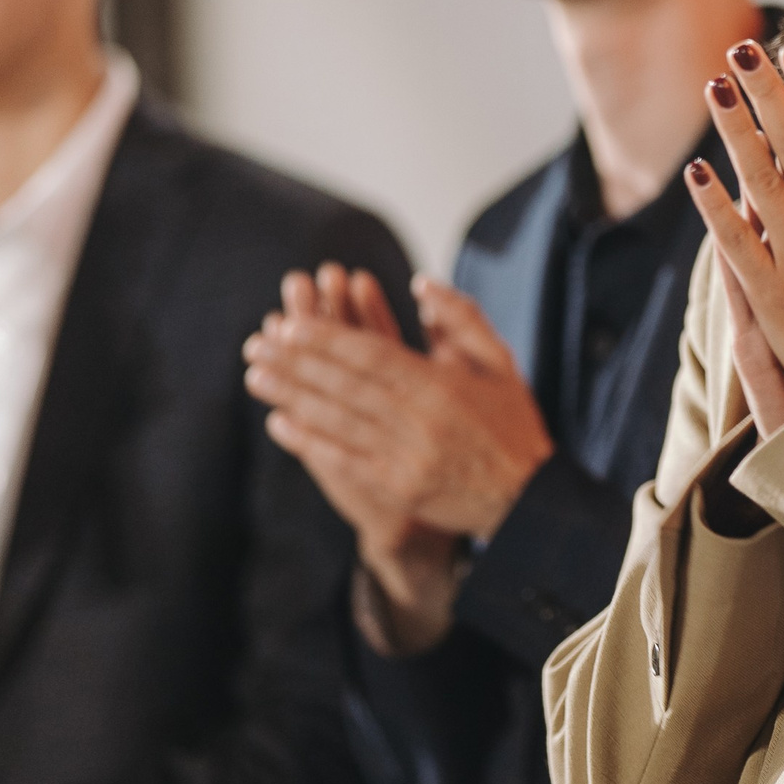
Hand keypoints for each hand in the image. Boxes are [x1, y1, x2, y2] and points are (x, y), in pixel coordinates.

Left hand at [242, 264, 552, 654]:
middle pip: (344, 386)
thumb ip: (460, 318)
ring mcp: (406, 458)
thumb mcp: (498, 362)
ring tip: (256, 376)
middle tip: (255, 344)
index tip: (290, 324)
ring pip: (337, 421)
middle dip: (295, 363)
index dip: (327, 340)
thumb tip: (419, 283)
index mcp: (442, 386)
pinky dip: (309, 441)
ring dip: (291, 398)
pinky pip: (344, 460)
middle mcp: (419, 422)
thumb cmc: (511, 424)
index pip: (371, 356)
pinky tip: (280, 423)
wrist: (528, 500)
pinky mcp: (398, 489)